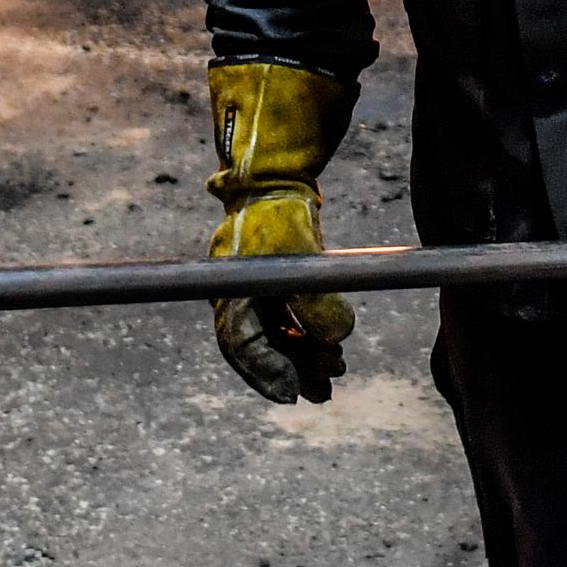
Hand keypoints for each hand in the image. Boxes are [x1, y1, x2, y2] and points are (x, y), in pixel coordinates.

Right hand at [205, 59, 359, 403]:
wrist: (275, 173)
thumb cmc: (280, 210)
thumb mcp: (299, 257)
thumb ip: (316, 300)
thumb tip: (336, 339)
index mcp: (230, 290)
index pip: (242, 345)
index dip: (268, 373)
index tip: (294, 393)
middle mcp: (236, 293)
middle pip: (262, 344)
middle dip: (294, 367)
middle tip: (326, 388)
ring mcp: (252, 285)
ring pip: (277, 332)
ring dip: (305, 351)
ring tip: (336, 368)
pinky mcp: (270, 277)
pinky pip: (285, 315)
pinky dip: (307, 330)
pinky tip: (330, 342)